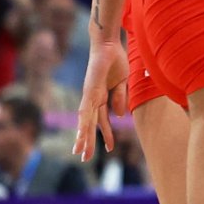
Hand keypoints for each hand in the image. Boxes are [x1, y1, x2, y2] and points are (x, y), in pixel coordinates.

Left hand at [74, 39, 128, 161]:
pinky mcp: (89, 91)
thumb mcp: (123, 83)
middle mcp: (93, 99)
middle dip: (88, 142)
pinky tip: (81, 134)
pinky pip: (86, 110)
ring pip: (86, 121)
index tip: (109, 149)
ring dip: (83, 137)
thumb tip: (118, 116)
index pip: (103, 120)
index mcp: (103, 97)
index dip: (106, 134)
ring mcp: (90, 95)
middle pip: (91, 124)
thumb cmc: (116, 60)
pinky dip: (84, 123)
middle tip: (84, 159)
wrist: (108, 45)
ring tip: (80, 152)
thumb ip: (120, 98)